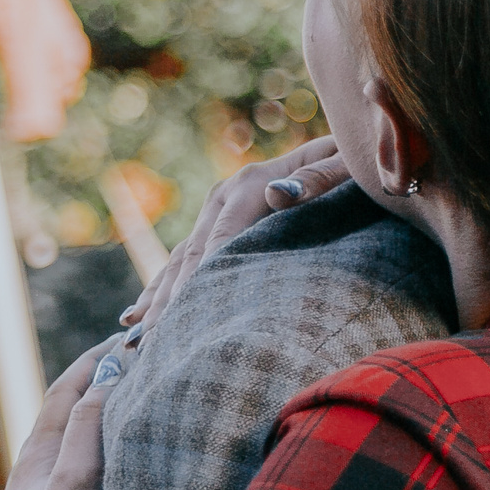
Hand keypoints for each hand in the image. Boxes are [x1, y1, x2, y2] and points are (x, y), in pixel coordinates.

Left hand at [0, 336, 124, 489]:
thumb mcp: (73, 477)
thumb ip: (87, 428)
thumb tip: (108, 376)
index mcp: (41, 448)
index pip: (65, 389)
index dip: (93, 361)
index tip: (122, 340)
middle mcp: (36, 460)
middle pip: (63, 406)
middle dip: (93, 378)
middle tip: (126, 358)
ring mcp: (39, 483)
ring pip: (67, 429)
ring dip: (93, 405)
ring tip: (123, 394)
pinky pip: (73, 452)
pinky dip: (93, 433)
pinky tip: (108, 447)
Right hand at [122, 136, 349, 328]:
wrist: (349, 143)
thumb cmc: (354, 161)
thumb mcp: (345, 166)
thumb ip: (317, 179)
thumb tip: (278, 194)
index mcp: (250, 185)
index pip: (218, 242)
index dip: (200, 283)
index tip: (184, 323)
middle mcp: (224, 195)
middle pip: (190, 257)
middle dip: (168, 303)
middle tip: (149, 347)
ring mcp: (218, 208)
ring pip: (180, 261)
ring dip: (157, 301)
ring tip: (135, 343)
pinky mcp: (219, 221)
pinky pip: (183, 259)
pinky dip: (162, 289)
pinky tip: (137, 318)